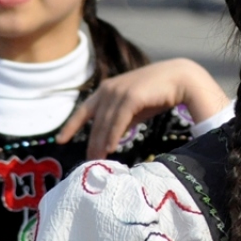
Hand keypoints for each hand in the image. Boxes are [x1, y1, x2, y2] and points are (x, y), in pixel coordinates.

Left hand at [56, 58, 229, 159]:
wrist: (179, 79)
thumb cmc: (157, 93)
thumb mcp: (134, 107)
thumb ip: (120, 119)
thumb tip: (111, 138)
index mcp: (106, 89)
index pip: (84, 110)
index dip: (71, 125)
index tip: (61, 140)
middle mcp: (109, 89)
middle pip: (95, 121)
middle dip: (91, 143)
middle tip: (89, 162)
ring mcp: (119, 91)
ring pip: (105, 123)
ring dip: (101, 143)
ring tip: (98, 160)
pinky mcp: (131, 96)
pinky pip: (118, 120)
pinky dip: (113, 135)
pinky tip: (110, 148)